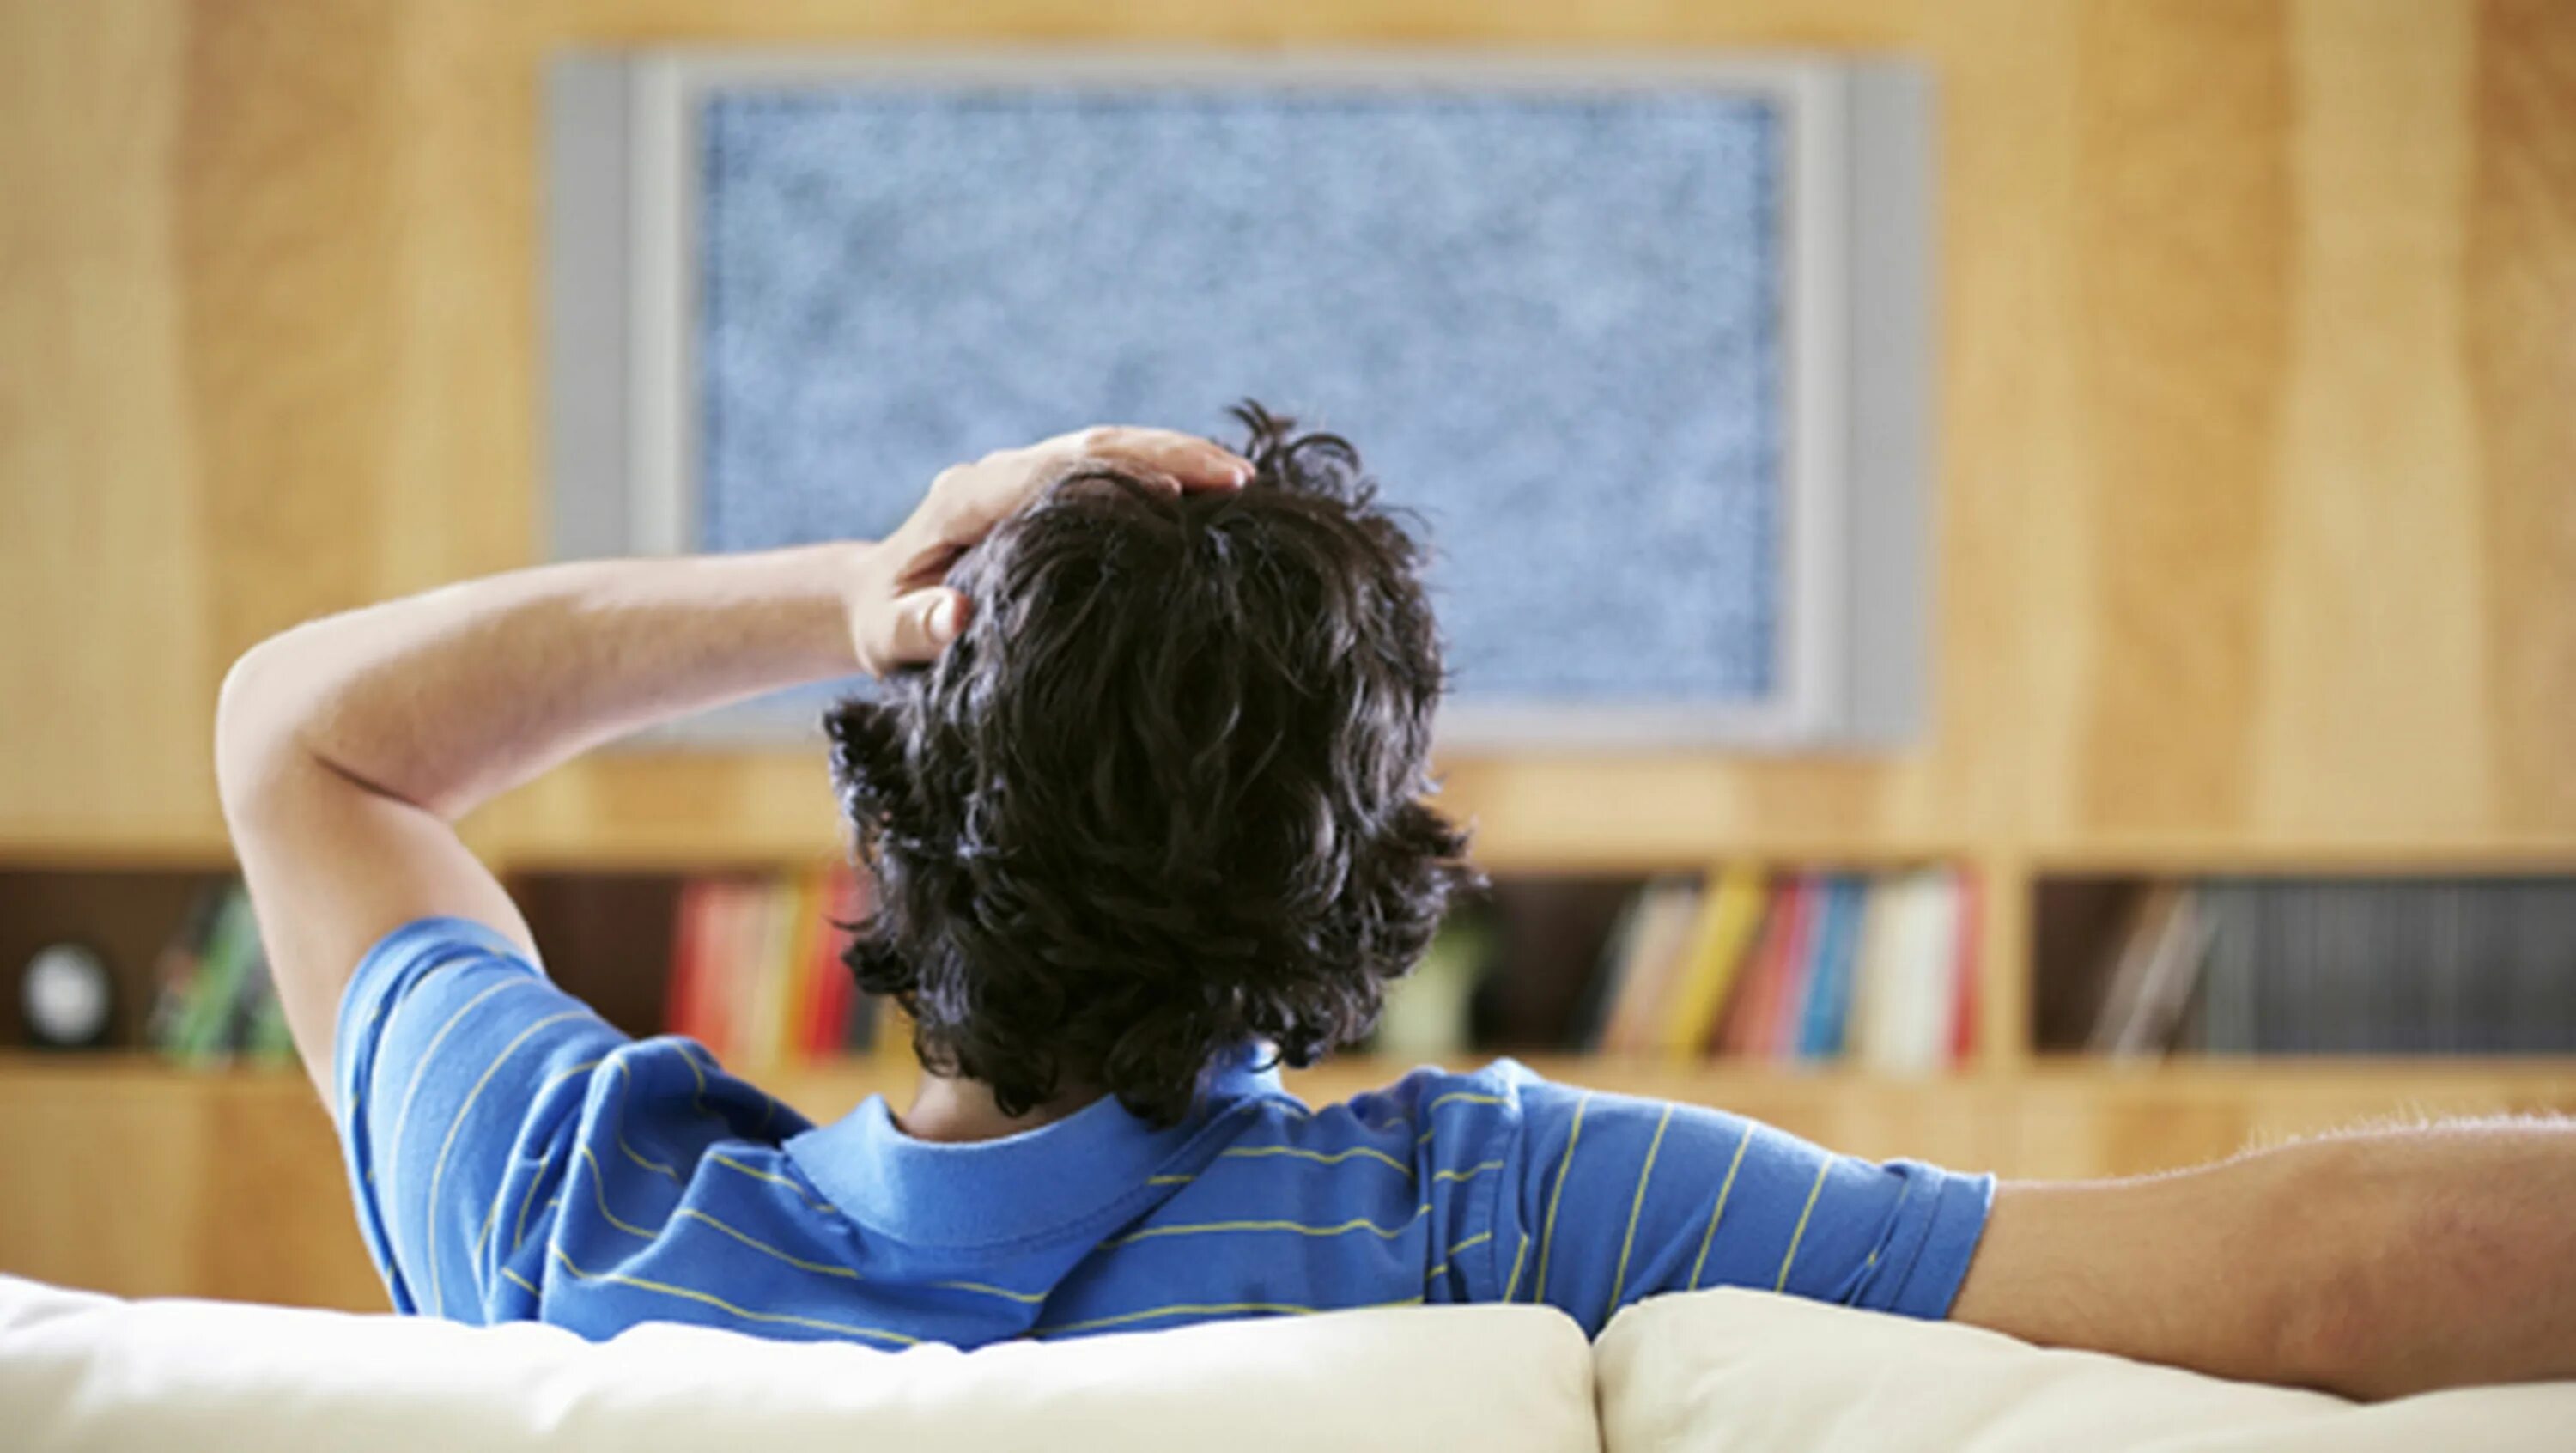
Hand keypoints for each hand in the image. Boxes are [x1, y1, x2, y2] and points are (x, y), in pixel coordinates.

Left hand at [846, 426, 1252, 674]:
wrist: (869, 598)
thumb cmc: (880, 626)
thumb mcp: (886, 639)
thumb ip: (915, 628)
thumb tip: (955, 615)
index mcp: (964, 499)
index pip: (1051, 475)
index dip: (1115, 479)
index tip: (1177, 494)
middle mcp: (997, 474)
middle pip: (1092, 446)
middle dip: (1167, 454)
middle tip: (1239, 478)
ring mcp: (1022, 474)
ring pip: (1108, 448)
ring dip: (1173, 455)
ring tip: (1241, 479)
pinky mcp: (1043, 486)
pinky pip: (1108, 465)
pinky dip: (1159, 469)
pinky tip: (1209, 489)